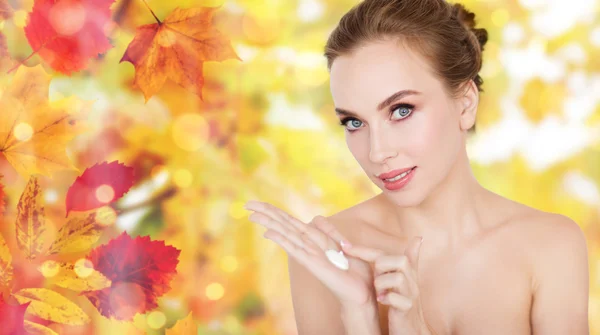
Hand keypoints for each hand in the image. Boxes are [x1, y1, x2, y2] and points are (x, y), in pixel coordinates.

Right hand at [244, 200, 376, 307]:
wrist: (361, 293)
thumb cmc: (355, 272)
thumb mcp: (345, 244)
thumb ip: (330, 231)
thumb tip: (315, 219)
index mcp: (314, 239)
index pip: (291, 221)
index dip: (275, 212)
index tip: (258, 204)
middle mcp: (308, 245)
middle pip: (284, 225)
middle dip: (267, 213)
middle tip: (247, 204)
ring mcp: (309, 254)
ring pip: (286, 234)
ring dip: (270, 223)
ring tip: (253, 214)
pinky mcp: (313, 264)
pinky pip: (295, 249)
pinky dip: (282, 240)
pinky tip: (269, 233)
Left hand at [341, 236, 432, 334]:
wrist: (412, 330)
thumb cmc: (403, 303)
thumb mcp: (403, 281)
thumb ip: (407, 260)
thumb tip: (418, 238)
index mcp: (407, 272)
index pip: (386, 254)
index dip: (365, 250)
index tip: (344, 247)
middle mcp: (412, 281)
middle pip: (400, 260)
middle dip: (381, 267)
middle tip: (375, 280)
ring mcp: (411, 295)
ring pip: (399, 278)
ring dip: (382, 284)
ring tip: (379, 293)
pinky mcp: (407, 310)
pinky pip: (398, 299)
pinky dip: (387, 298)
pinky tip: (382, 301)